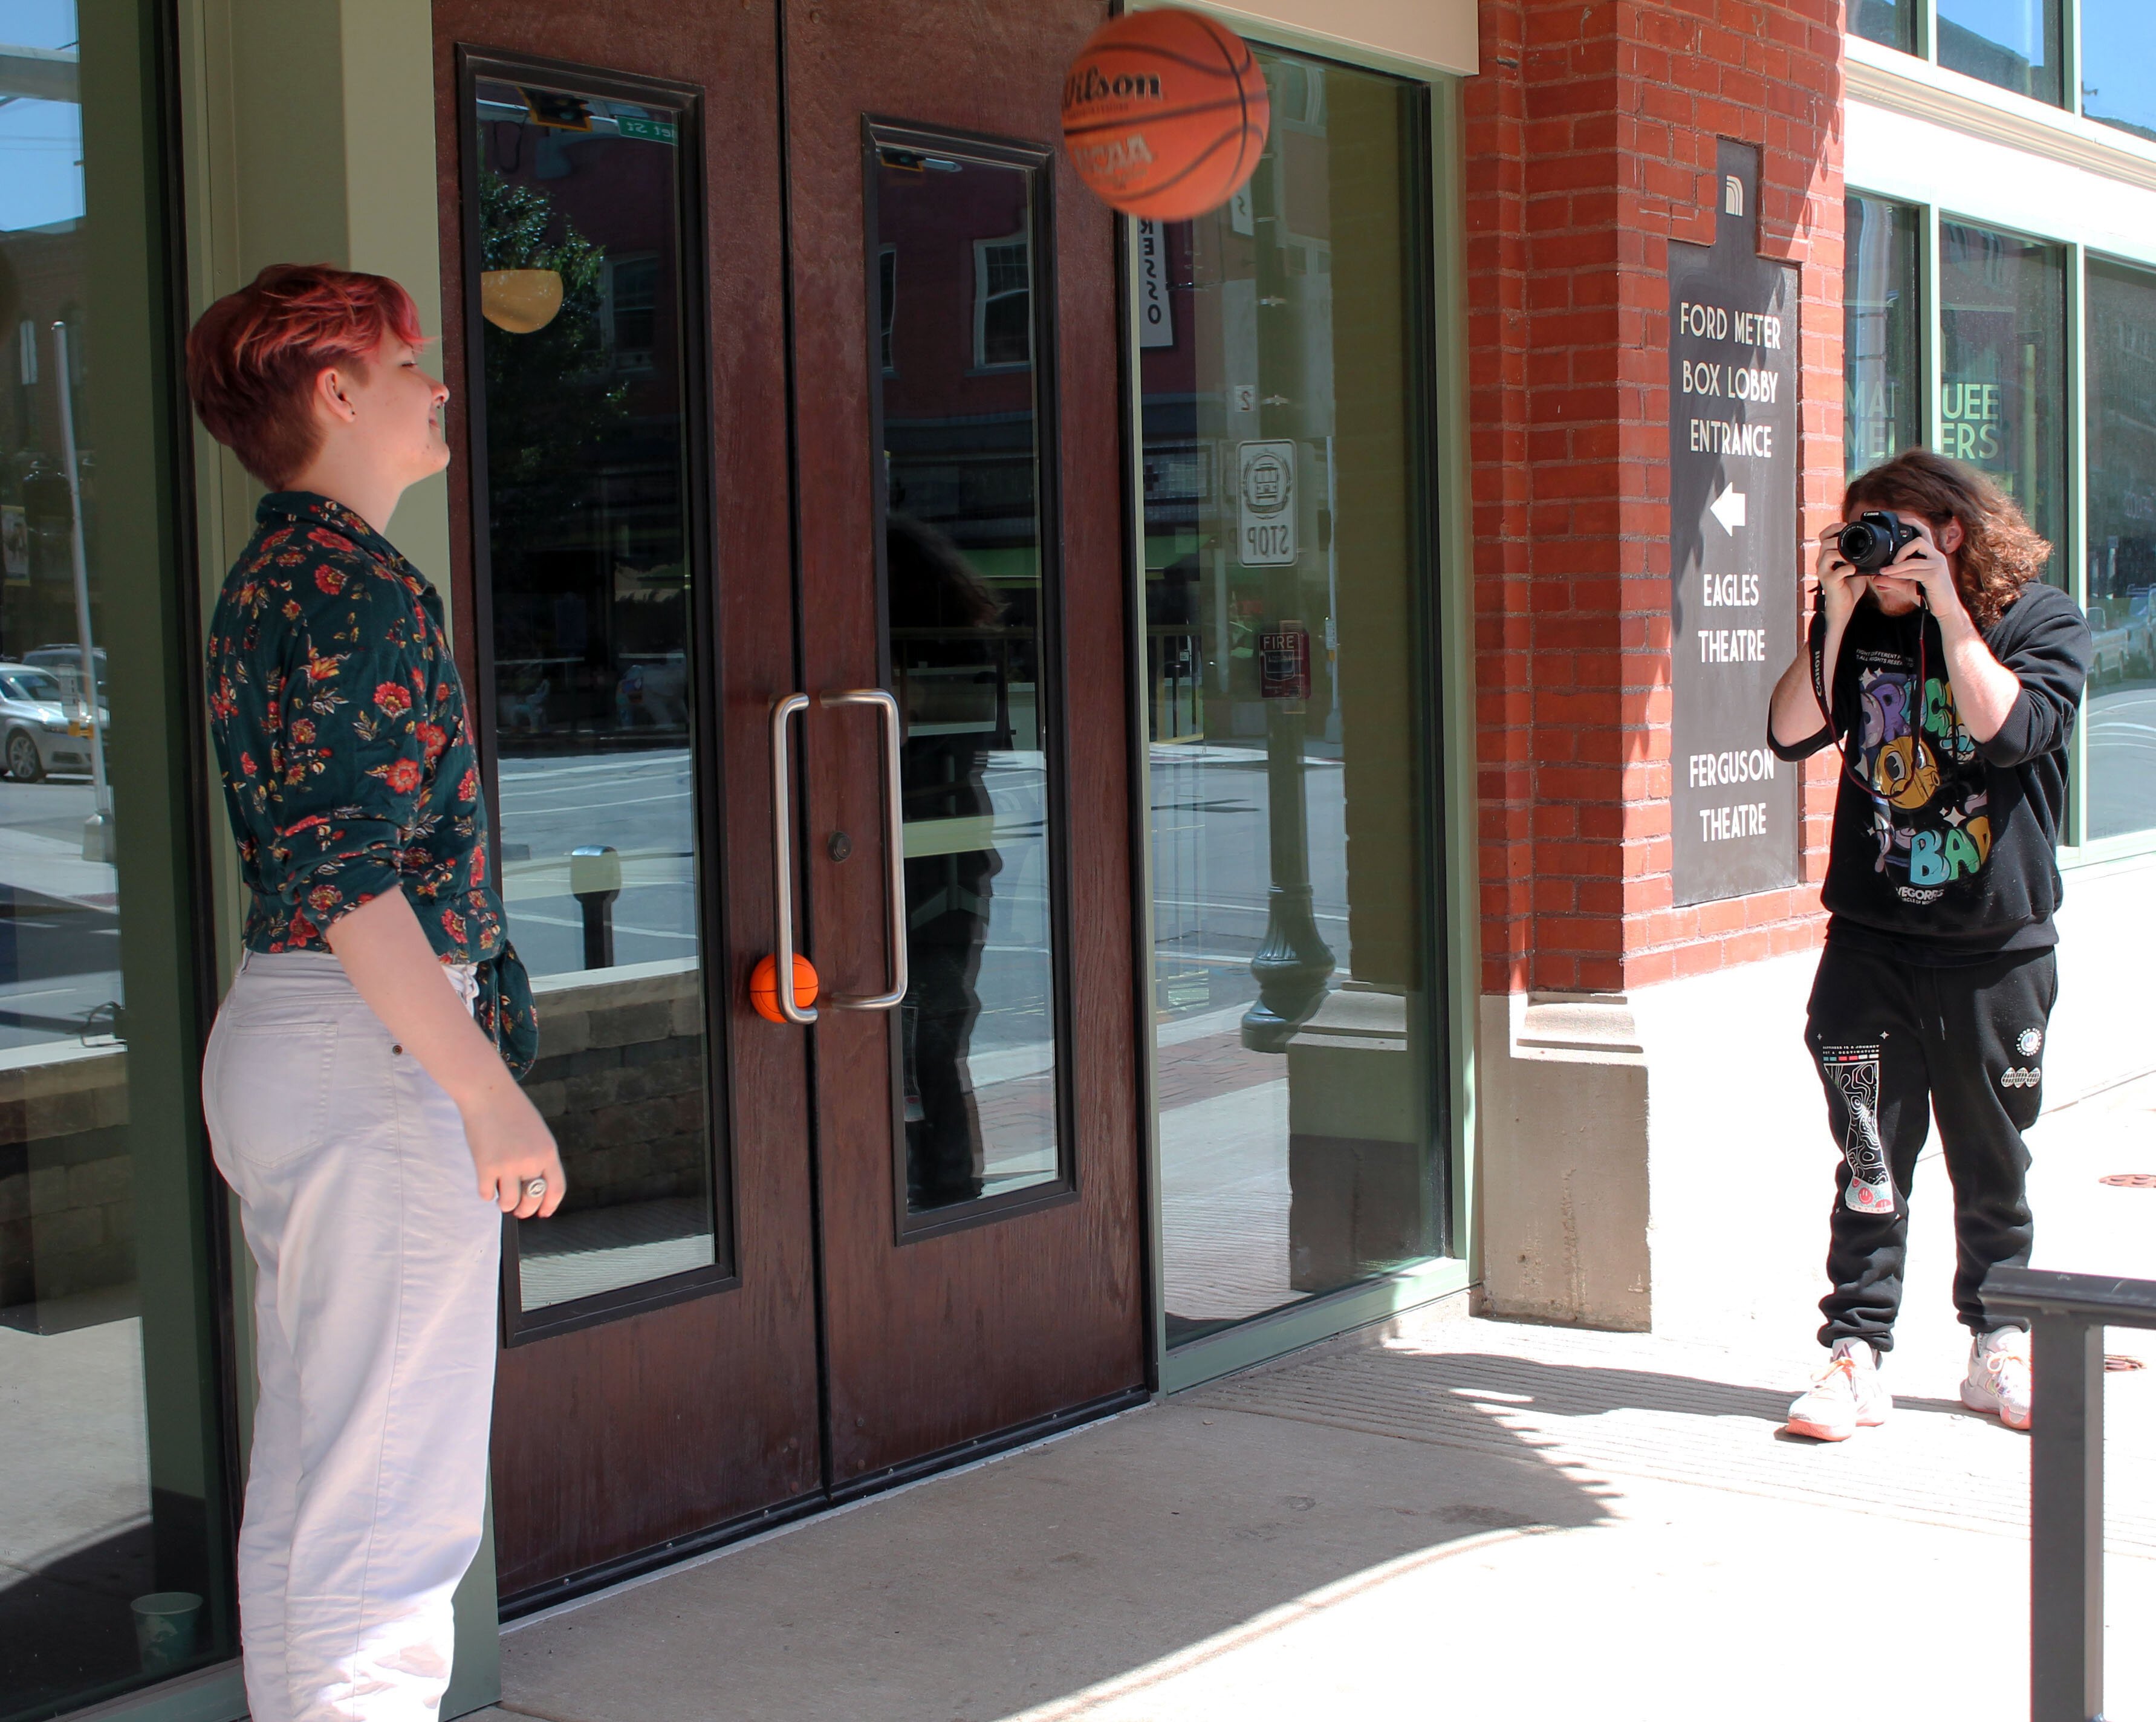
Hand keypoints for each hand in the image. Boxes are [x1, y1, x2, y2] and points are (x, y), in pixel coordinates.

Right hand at [463, 1082, 566, 1217]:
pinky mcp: (486, 1166)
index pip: (556, 1188)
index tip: (544, 1213)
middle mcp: (531, 1161)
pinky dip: (487, 1193)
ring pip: (509, 1202)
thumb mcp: (537, 1133)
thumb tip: (533, 1184)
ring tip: (501, 1199)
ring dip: (505, 1205)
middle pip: (533, 1200)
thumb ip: (538, 1156)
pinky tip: (486, 1185)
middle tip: (519, 1211)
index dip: (550, 1205)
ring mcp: (508, 1165)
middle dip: (525, 1210)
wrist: (488, 1093)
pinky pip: (487, 1193)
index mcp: (548, 1152)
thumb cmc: (512, 1110)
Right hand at [1814, 528, 1868, 626]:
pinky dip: (1847, 569)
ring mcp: (1824, 572)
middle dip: (1838, 538)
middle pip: (1825, 543)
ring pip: (1828, 555)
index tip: (1845, 525)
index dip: (1832, 528)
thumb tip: (1875, 544)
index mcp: (1827, 556)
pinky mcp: (1829, 582)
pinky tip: (1855, 570)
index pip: (1823, 536)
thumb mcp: (1856, 566)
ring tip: (1854, 557)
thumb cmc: (1849, 586)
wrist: (1844, 606)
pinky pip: (1837, 571)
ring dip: (1843, 553)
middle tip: (1852, 541)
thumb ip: (1860, 556)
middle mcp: (1822, 562)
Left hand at [1876, 517, 1964, 620]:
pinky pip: (1913, 568)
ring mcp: (1937, 564)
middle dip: (1902, 545)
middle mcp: (1936, 556)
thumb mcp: (1907, 585)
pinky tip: (1888, 574)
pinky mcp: (1935, 574)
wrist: (1944, 609)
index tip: (1898, 518)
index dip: (1912, 523)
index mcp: (1931, 555)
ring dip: (1896, 562)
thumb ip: (1893, 579)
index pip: (1923, 533)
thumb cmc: (1928, 595)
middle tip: (1890, 559)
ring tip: (1884, 569)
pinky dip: (1898, 571)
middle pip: (1919, 538)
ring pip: (1914, 554)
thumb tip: (1875, 576)